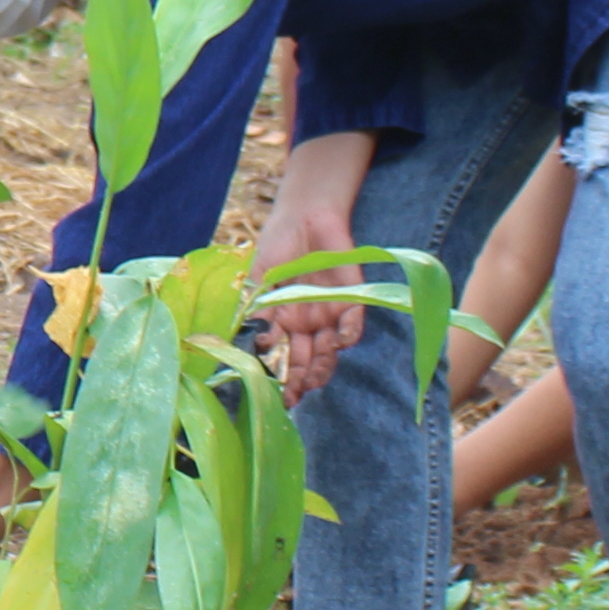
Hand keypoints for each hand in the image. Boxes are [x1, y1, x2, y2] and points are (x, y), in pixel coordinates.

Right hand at [251, 190, 367, 402]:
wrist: (306, 214)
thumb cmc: (278, 243)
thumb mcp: (261, 275)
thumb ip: (259, 305)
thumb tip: (255, 338)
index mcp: (282, 321)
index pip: (282, 356)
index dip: (279, 377)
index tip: (275, 394)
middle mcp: (306, 323)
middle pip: (306, 361)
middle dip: (301, 380)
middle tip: (294, 396)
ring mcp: (329, 313)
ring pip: (329, 351)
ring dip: (323, 367)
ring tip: (314, 379)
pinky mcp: (351, 299)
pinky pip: (352, 324)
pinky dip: (348, 333)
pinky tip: (339, 341)